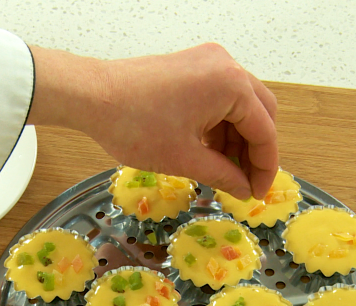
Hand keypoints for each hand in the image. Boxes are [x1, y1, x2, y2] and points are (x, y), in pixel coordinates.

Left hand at [26, 44, 278, 199]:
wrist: (90, 95)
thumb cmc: (135, 126)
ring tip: (222, 171)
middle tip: (243, 183)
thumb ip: (223, 175)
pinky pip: (220, 97)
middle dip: (254, 151)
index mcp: (232, 85)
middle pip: (260, 113)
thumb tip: (244, 190)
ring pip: (241, 106)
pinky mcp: (192, 65)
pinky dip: (219, 124)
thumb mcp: (184, 158)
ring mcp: (209, 62)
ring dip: (236, 139)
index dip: (265, 168)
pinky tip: (207, 150)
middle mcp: (227, 66)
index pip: (264, 132)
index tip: (258, 194)